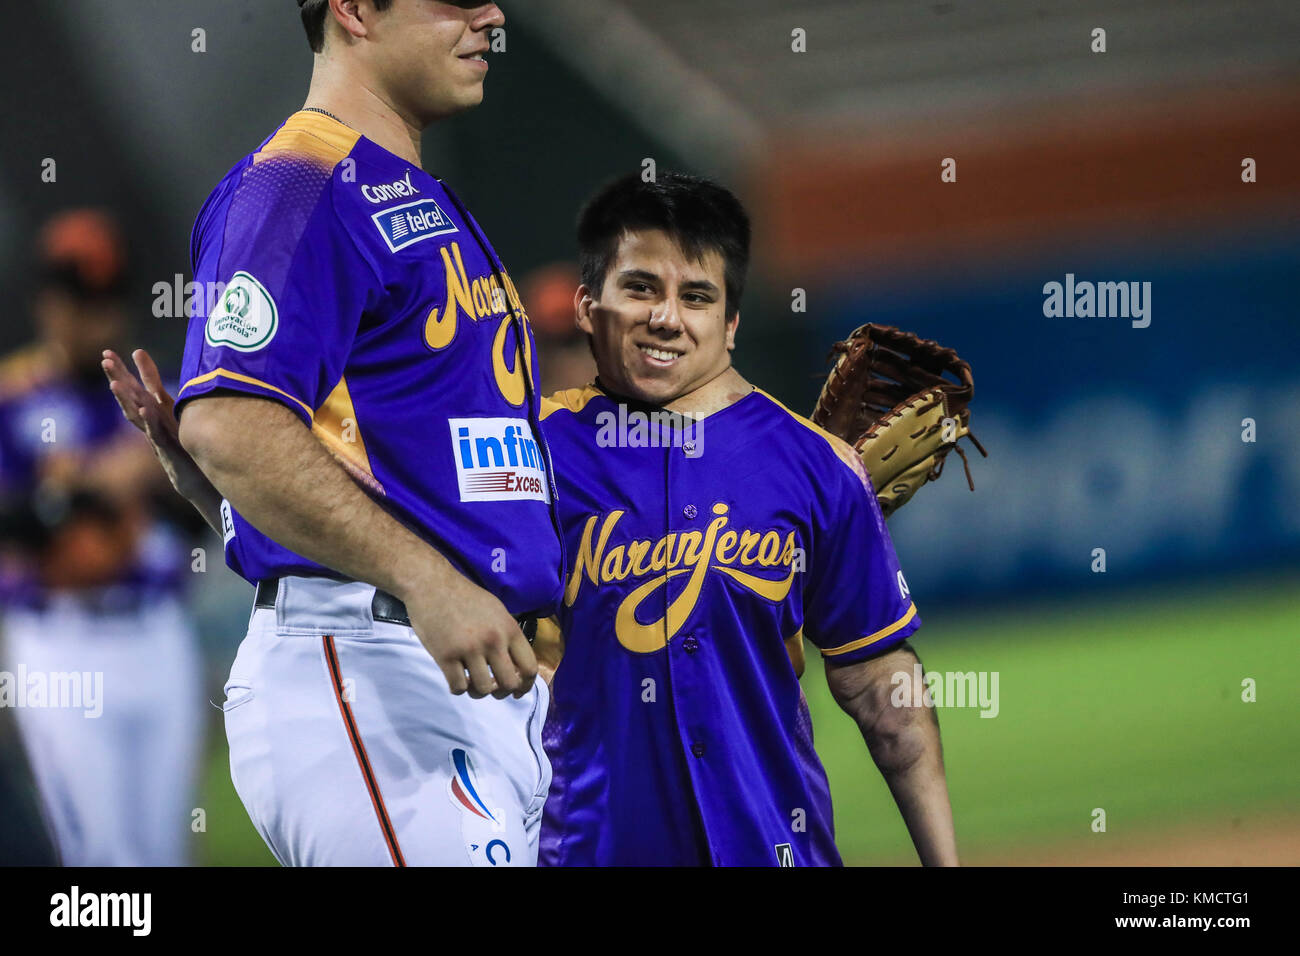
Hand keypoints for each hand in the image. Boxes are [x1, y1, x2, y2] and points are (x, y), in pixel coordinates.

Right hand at [101, 349, 199, 497]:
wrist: (190, 475)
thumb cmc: (183, 442)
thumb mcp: (176, 413)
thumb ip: (168, 394)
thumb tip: (166, 373)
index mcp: (153, 410)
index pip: (137, 386)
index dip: (125, 369)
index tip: (109, 351)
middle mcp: (150, 420)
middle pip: (130, 396)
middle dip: (117, 377)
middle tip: (105, 359)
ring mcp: (155, 433)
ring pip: (136, 414)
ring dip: (125, 399)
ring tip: (114, 383)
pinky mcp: (165, 447)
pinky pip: (155, 432)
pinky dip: (149, 421)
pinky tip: (145, 408)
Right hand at [404, 576, 537, 700]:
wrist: (431, 584)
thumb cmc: (464, 596)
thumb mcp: (497, 610)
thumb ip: (507, 635)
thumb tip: (516, 664)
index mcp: (509, 629)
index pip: (529, 667)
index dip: (526, 685)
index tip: (517, 692)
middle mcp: (493, 641)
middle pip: (509, 683)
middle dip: (502, 692)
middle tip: (492, 688)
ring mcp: (469, 649)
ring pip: (483, 689)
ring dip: (478, 692)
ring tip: (471, 682)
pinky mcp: (445, 656)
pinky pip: (458, 687)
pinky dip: (458, 688)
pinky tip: (456, 678)